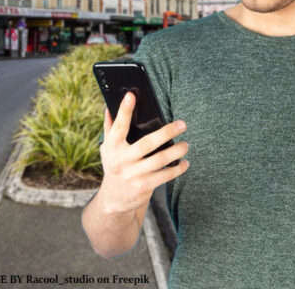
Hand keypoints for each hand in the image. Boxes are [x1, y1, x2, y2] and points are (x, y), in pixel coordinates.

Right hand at [98, 92, 189, 214]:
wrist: (114, 199)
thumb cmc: (114, 166)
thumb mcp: (107, 148)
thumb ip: (109, 128)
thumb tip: (108, 106)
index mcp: (112, 146)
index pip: (119, 126)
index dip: (124, 110)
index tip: (132, 95)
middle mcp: (122, 160)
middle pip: (147, 143)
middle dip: (167, 132)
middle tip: (182, 124)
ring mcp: (133, 174)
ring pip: (160, 160)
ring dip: (176, 151)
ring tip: (186, 144)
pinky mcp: (144, 186)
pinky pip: (165, 175)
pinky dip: (177, 168)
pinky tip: (185, 162)